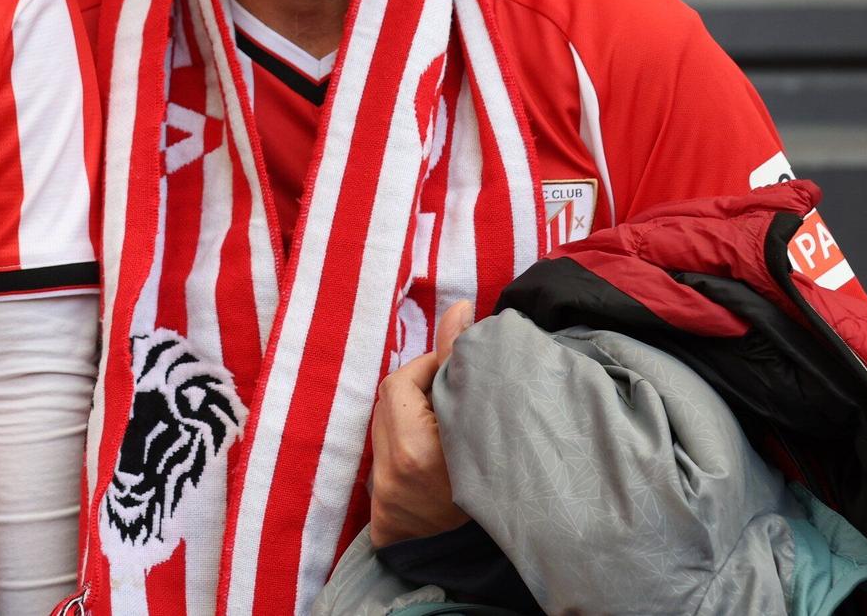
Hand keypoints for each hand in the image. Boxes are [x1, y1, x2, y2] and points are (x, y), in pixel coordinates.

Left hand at [367, 300, 471, 546]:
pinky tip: (434, 434)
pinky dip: (408, 430)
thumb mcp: (481, 431)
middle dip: (421, 382)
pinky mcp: (379, 494)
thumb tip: (461, 307)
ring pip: (388, 418)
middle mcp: (390, 466)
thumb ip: (463, 365)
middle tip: (454, 387)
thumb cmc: (487, 497)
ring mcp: (381, 482)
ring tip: (447, 410)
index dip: (432, 366)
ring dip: (414, 406)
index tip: (460, 368)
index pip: (406, 380)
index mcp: (416, 451)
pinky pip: (387, 442)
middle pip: (392, 395)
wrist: (468, 559)